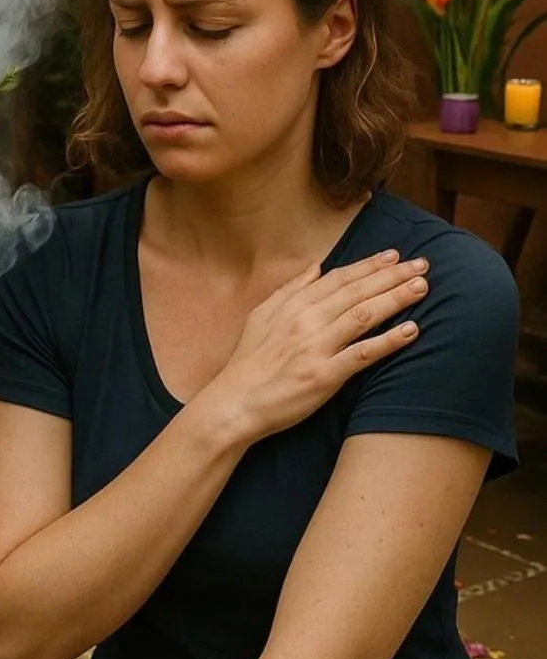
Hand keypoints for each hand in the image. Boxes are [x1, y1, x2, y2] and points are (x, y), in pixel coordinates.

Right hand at [206, 248, 429, 441]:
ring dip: (395, 299)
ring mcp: (316, 348)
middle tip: (422, 265)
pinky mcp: (324, 375)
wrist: (236, 402)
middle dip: (392, 276)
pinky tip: (411, 331)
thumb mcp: (260, 316)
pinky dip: (388, 341)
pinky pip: (362, 354)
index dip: (368, 265)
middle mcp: (305, 321)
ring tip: (421, 288)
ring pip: (363, 316)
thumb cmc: (248, 362)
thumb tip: (315, 266)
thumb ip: (290, 290)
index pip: (337, 278)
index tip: (394, 256)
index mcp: (292, 306)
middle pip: (356, 292)